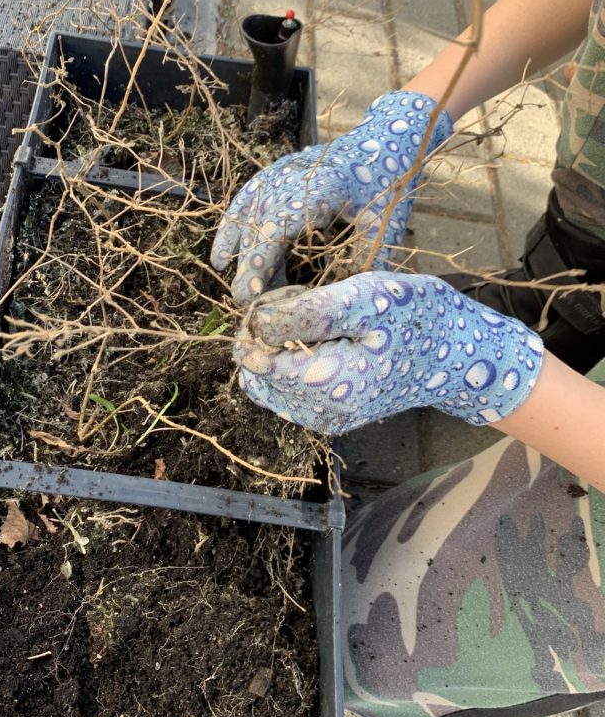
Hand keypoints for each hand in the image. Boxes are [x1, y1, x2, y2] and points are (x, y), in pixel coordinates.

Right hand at [211, 91, 452, 303]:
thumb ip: (368, 260)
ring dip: (241, 255)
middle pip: (258, 226)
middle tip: (249, 305)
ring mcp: (278, 173)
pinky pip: (243, 204)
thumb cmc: (387, 182)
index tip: (253, 291)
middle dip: (250, 267)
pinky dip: (230, 231)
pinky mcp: (272, 175)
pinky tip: (221, 259)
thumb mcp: (386, 223)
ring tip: (244, 291)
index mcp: (322, 185)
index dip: (262, 258)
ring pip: (247, 217)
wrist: (381, 139)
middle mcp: (291, 176)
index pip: (278, 224)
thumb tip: (345, 301)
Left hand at [234, 272, 544, 434]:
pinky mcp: (330, 416)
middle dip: (267, 333)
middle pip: (255, 371)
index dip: (261, 321)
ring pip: (266, 382)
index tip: (292, 297)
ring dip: (278, 346)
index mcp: (327, 385)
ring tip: (317, 319)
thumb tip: (257, 326)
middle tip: (306, 302)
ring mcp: (325, 419)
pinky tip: (321, 337)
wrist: (462, 355)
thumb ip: (308, 314)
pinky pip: (286, 390)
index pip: (254, 358)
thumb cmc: (419, 319)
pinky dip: (291, 360)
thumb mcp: (366, 300)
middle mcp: (320, 414)